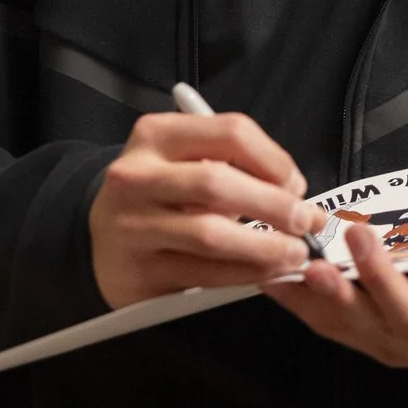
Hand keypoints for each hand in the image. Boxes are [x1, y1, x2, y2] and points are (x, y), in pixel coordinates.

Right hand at [90, 111, 325, 308]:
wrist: (101, 239)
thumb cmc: (161, 195)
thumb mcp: (185, 162)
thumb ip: (234, 165)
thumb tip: (294, 192)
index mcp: (156, 135)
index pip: (230, 132)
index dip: (274, 159)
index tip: (297, 184)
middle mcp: (136, 175)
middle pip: (217, 182)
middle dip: (273, 204)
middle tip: (306, 222)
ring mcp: (133, 225)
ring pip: (210, 234)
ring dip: (264, 246)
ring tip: (294, 253)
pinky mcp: (140, 270)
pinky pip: (203, 274)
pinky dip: (244, 275)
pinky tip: (267, 273)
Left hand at [263, 220, 407, 376]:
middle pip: (402, 327)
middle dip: (378, 283)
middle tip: (359, 237)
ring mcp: (401, 349)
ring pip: (359, 331)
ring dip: (329, 298)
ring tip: (306, 264)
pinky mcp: (371, 338)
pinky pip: (333, 327)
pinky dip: (304, 304)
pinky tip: (277, 277)